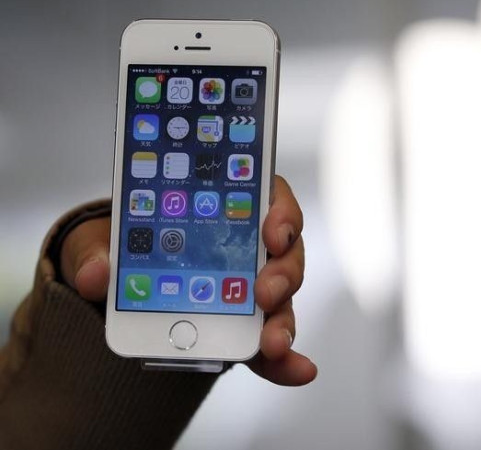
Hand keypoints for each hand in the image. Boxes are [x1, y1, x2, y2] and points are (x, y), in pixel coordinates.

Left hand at [60, 175, 316, 385]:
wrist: (116, 287)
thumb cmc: (121, 248)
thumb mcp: (99, 238)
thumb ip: (95, 250)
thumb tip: (98, 275)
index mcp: (223, 209)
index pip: (268, 198)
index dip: (281, 213)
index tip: (273, 233)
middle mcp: (247, 246)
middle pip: (285, 252)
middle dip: (283, 273)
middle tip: (265, 292)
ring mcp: (250, 289)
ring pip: (282, 299)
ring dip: (283, 319)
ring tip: (272, 342)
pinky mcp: (243, 329)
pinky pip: (269, 344)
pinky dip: (284, 360)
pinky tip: (296, 371)